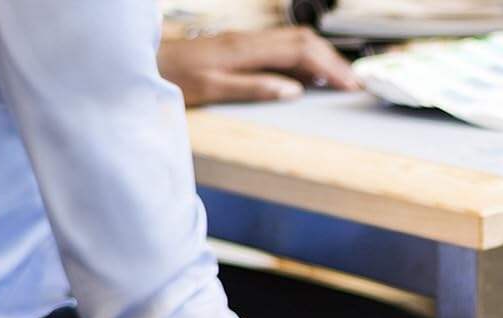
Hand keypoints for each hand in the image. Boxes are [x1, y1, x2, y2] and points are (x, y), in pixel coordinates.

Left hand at [157, 27, 358, 105]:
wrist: (146, 62)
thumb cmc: (174, 78)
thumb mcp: (212, 89)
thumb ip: (253, 88)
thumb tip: (292, 91)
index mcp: (245, 50)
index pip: (301, 52)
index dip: (330, 69)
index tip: (350, 87)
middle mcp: (249, 40)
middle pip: (305, 40)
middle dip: (335, 61)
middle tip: (356, 85)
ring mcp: (247, 41)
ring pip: (297, 40)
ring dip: (323, 58)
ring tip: (342, 81)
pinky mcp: (243, 48)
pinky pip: (283, 48)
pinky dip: (305, 60)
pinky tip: (312, 77)